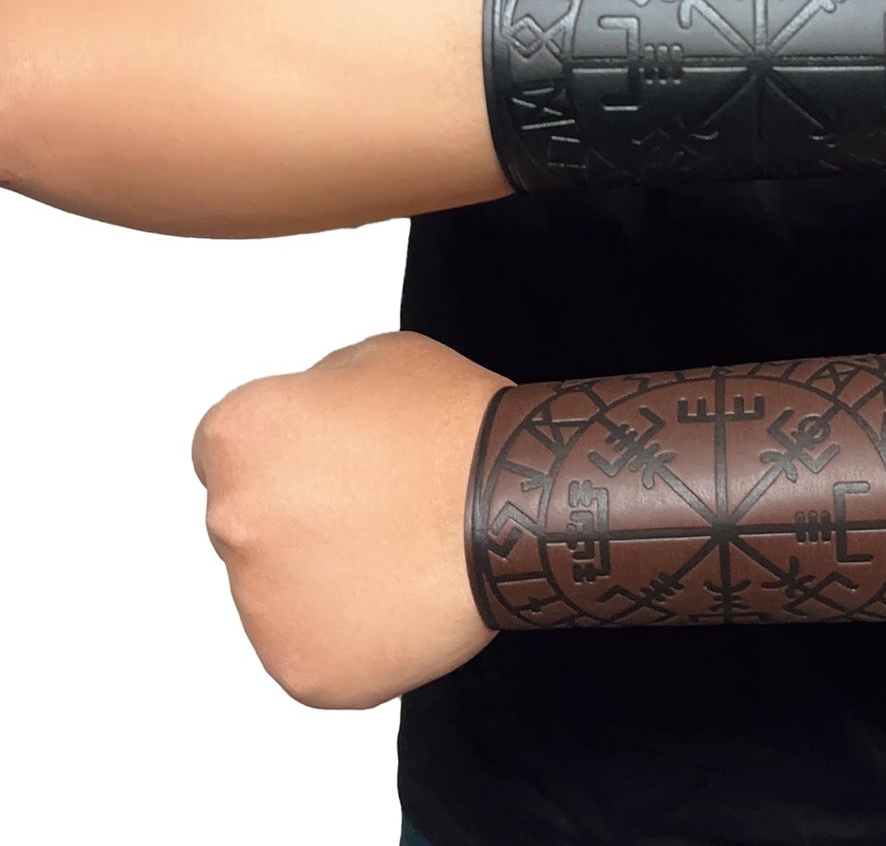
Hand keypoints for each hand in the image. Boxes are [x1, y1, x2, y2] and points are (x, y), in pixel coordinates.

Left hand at [190, 331, 506, 707]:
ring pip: (278, 591)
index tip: (324, 464)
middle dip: (299, 516)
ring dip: (322, 576)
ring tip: (396, 553)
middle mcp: (232, 520)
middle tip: (372, 509)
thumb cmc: (458, 430)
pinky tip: (400, 595)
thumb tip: (310, 426)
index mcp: (242, 437)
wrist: (518, 506)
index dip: (283, 453)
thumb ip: (316, 394)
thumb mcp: (375, 359)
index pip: (226, 452)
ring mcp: (261, 604)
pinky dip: (352, 630)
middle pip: (249, 522)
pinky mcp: (300, 667)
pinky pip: (314, 647)